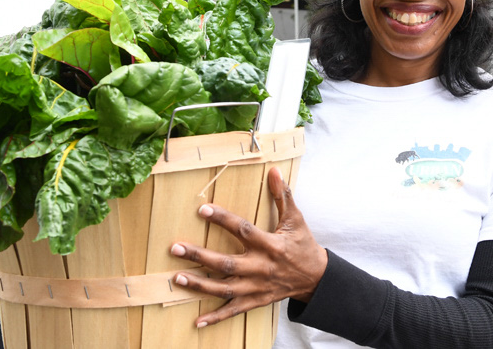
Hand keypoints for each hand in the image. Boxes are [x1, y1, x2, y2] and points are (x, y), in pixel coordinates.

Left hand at [170, 166, 327, 327]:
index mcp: (270, 245)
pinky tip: (197, 320)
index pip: (243, 230)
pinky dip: (215, 317)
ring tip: (177, 278)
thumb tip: (275, 171)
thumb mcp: (295, 219)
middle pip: (226, 263)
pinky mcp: (256, 300)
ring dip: (200, 284)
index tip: (202, 209)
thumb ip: (283, 196)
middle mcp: (261, 267)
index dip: (222, 219)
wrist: (316, 278)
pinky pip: (233, 310)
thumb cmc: (303, 245)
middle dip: (200, 256)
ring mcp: (256, 287)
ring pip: (224, 288)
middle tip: (176, 248)